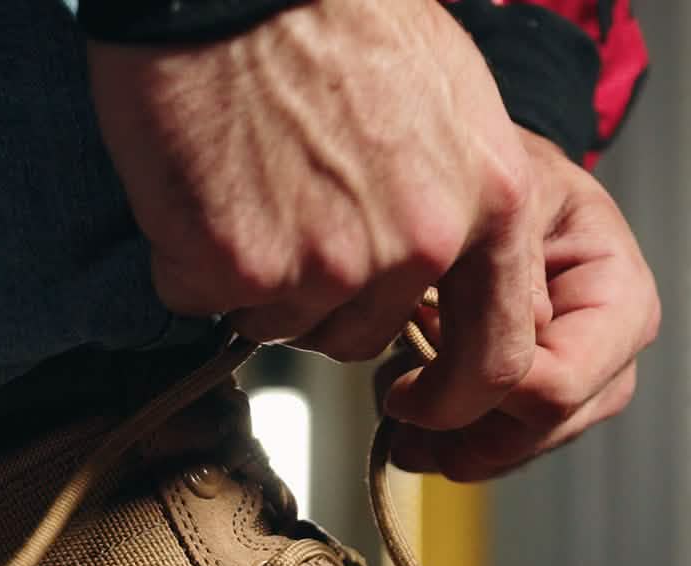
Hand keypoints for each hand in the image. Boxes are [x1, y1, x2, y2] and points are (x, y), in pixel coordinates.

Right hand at [87, 0, 548, 417]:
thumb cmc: (340, 12)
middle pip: (362, 339)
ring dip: (260, 280)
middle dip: (326, 302)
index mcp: (488, 206)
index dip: (452, 396)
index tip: (420, 402)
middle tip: (295, 217)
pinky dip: (194, 259)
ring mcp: (325, 260)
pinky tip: (203, 183)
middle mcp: (417, 244)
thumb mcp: (457, 107)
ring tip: (252, 183)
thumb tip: (468, 295)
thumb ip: (472, 215)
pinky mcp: (236, 262)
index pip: (496, 360)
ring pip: (285, 327)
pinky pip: (206, 300)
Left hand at [383, 130, 659, 480]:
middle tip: (396, 400)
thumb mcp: (507, 192)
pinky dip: (455, 445)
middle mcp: (615, 355)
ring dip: (453, 442)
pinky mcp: (550, 406)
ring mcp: (586, 389)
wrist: (501, 183)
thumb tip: (509, 342)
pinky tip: (417, 424)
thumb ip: (511, 262)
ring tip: (401, 405)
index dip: (479, 392)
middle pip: (540, 429)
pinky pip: (504, 449)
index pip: (556, 385)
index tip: (411, 378)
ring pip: (519, 449)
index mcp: (622, 300)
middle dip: (465, 426)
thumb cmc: (507, 177)